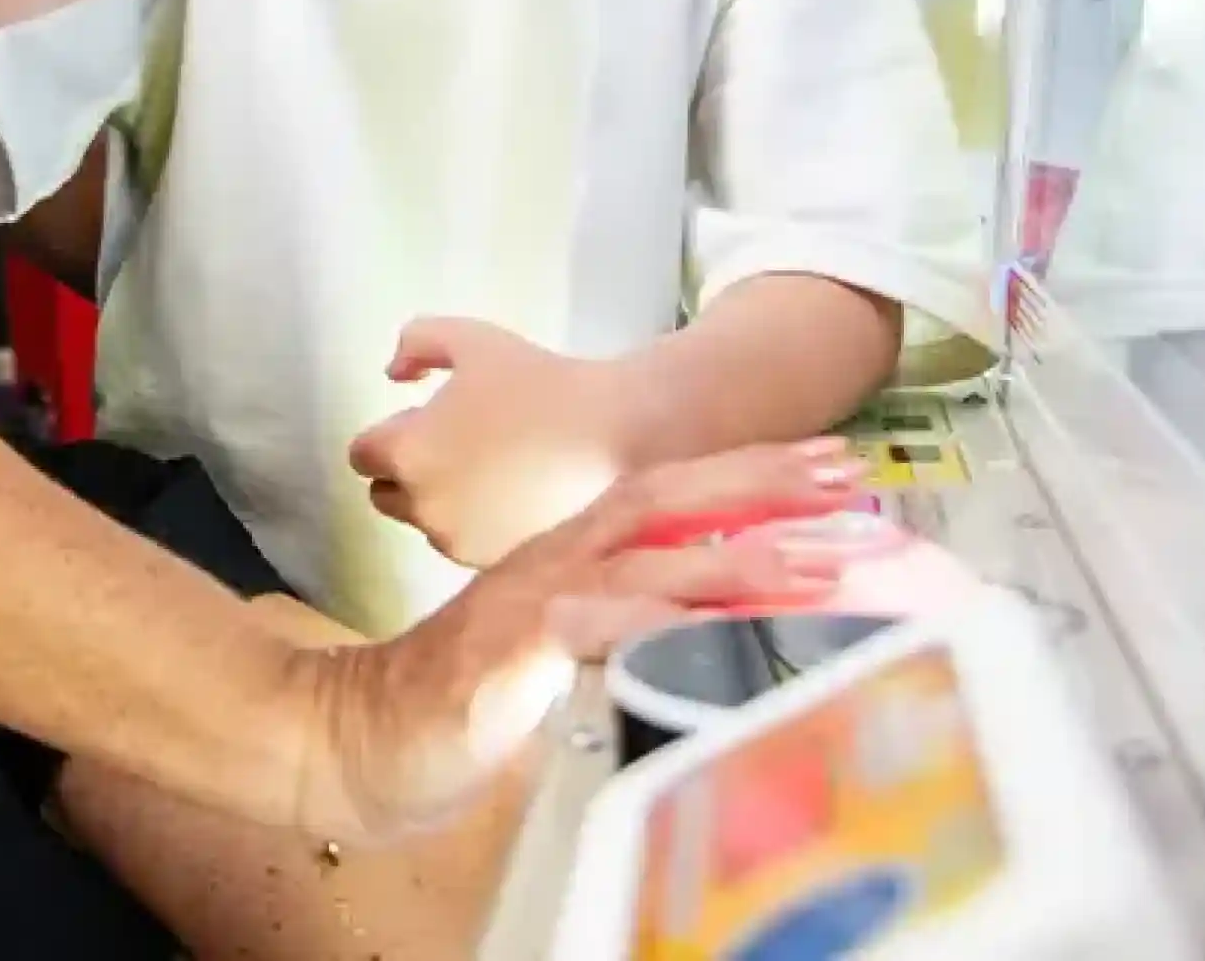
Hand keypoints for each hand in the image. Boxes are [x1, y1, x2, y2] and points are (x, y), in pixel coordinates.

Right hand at [300, 439, 869, 841]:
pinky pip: (595, 627)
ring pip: (648, 560)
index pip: (667, 498)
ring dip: (738, 554)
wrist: (359, 738)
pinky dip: (651, 616)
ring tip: (818, 555)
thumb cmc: (457, 706)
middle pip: (667, 501)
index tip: (824, 465)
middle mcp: (559, 563)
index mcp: (571, 558)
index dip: (746, 476)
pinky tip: (705, 618)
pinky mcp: (516, 653)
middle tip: (844, 470)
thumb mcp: (552, 655)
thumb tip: (686, 625)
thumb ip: (611, 627)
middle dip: (762, 483)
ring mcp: (537, 602)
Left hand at [348, 318, 654, 570]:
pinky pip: (466, 544)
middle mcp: (423, 507)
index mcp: (407, 454)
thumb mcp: (468, 339)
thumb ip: (414, 344)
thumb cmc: (537, 382)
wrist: (613, 435)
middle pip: (384, 495)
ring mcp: (460, 543)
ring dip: (440, 501)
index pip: (361, 455)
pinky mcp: (495, 563)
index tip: (420, 421)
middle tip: (453, 445)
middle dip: (405, 473)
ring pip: (427, 523)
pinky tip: (512, 496)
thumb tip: (393, 374)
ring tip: (490, 470)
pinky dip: (476, 525)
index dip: (386, 435)